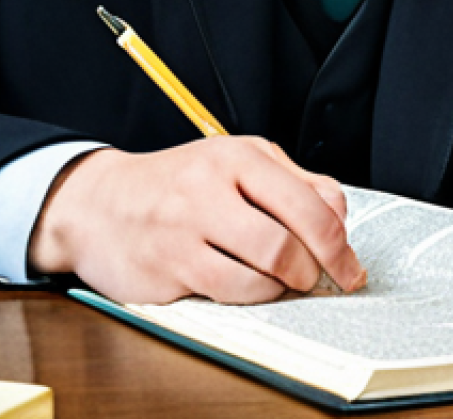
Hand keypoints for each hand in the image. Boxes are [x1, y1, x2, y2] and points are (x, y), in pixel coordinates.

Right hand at [28, 136, 366, 304]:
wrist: (101, 203)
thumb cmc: (182, 183)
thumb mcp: (240, 162)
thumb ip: (295, 182)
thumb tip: (340, 216)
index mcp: (237, 155)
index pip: (309, 202)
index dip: (339, 244)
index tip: (351, 267)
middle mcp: (209, 186)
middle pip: (287, 243)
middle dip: (314, 271)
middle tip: (316, 278)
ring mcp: (183, 228)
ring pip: (260, 274)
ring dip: (283, 287)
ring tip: (281, 280)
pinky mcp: (164, 267)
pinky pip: (228, 294)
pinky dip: (251, 297)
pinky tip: (248, 285)